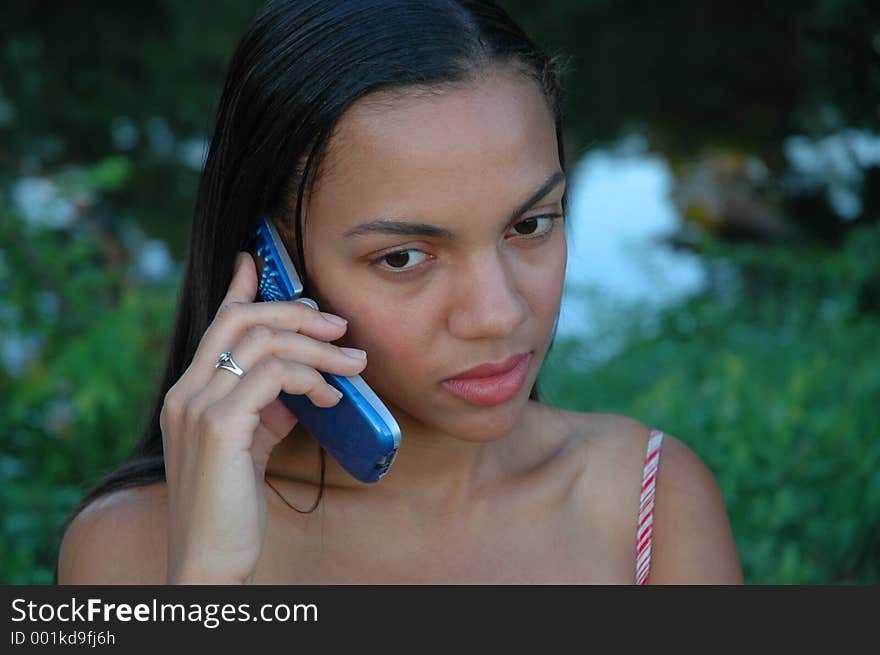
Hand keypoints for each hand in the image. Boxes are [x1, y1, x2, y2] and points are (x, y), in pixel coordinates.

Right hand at [159, 251, 367, 582]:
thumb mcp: (246, 446)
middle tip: (339, 327)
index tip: (257, 261)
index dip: (239, 289)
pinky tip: (331, 396)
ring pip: (264, 343)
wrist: (208, 558)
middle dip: (296, 313)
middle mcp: (186, 393)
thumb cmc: (230, 505)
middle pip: (241, 320)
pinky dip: (310, 378)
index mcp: (188, 394)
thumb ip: (261, 409)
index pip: (216, 325)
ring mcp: (198, 407)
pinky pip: (273, 376)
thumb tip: (297, 383)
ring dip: (318, 349)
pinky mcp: (221, 426)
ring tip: (353, 366)